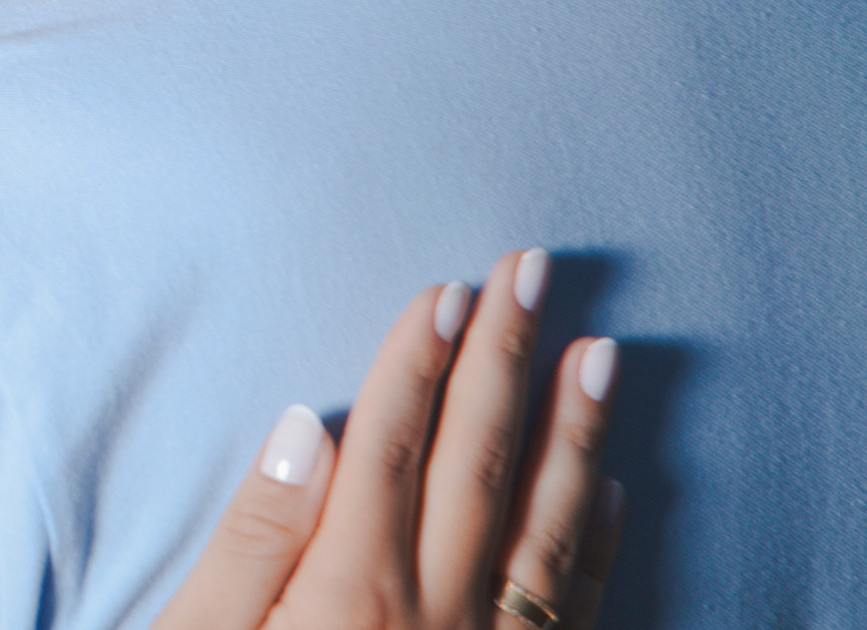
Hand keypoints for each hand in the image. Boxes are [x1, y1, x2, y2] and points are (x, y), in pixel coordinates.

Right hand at [153, 250, 623, 629]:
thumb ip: (250, 544)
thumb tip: (301, 432)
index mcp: (347, 599)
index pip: (388, 448)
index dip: (418, 362)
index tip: (449, 289)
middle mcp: (434, 627)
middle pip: (476, 469)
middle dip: (507, 363)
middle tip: (533, 272)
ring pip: (548, 536)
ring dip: (577, 438)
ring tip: (600, 357)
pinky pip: (574, 616)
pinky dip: (599, 547)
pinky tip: (615, 493)